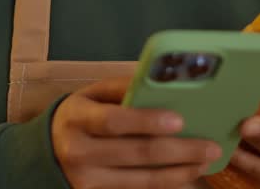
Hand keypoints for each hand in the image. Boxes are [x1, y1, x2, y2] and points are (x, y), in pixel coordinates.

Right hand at [51, 76, 222, 188]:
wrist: (48, 152)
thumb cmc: (80, 115)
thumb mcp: (91, 94)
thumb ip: (122, 87)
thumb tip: (161, 81)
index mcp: (77, 118)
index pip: (113, 121)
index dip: (146, 121)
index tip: (179, 120)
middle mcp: (79, 152)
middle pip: (135, 153)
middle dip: (179, 150)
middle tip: (211, 146)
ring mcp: (87, 180)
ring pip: (142, 179)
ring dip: (180, 171)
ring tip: (206, 161)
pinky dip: (167, 182)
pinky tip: (187, 173)